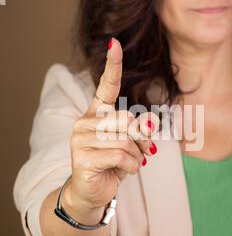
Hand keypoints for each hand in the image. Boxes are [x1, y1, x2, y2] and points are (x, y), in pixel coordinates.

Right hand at [68, 38, 159, 216]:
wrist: (93, 192)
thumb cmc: (112, 164)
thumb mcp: (130, 145)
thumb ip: (138, 131)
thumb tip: (148, 123)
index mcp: (97, 114)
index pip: (106, 87)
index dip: (112, 66)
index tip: (115, 43)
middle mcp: (85, 122)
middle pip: (127, 119)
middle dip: (142, 140)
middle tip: (142, 153)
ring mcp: (80, 139)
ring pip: (125, 140)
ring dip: (137, 156)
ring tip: (131, 164)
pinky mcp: (82, 157)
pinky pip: (120, 156)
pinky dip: (130, 167)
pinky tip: (122, 172)